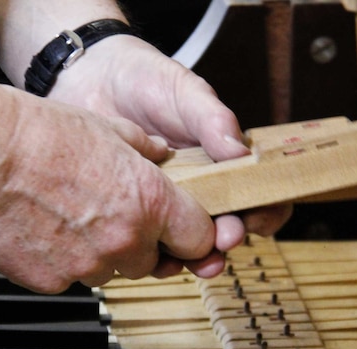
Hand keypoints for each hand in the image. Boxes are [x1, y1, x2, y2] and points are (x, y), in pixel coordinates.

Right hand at [0, 93, 223, 291]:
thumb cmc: (42, 134)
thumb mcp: (110, 127)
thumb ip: (145, 149)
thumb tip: (161, 154)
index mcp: (150, 202)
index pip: (198, 240)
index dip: (190, 236)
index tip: (180, 233)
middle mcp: (125, 240)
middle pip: (150, 262)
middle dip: (135, 244)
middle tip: (105, 213)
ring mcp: (88, 266)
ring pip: (107, 271)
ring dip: (95, 253)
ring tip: (66, 216)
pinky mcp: (52, 282)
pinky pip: (67, 279)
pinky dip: (59, 261)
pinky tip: (41, 229)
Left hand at [48, 34, 292, 243]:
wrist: (90, 80)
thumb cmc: (145, 80)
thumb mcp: (184, 92)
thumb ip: (213, 120)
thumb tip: (241, 153)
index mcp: (223, 160)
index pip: (259, 195)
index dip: (265, 212)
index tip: (255, 219)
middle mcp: (200, 187)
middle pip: (226, 228)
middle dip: (226, 241)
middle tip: (219, 242)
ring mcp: (166, 203)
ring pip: (189, 244)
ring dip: (192, 258)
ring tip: (185, 260)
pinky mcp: (134, 212)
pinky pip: (148, 243)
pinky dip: (152, 255)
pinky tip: (147, 254)